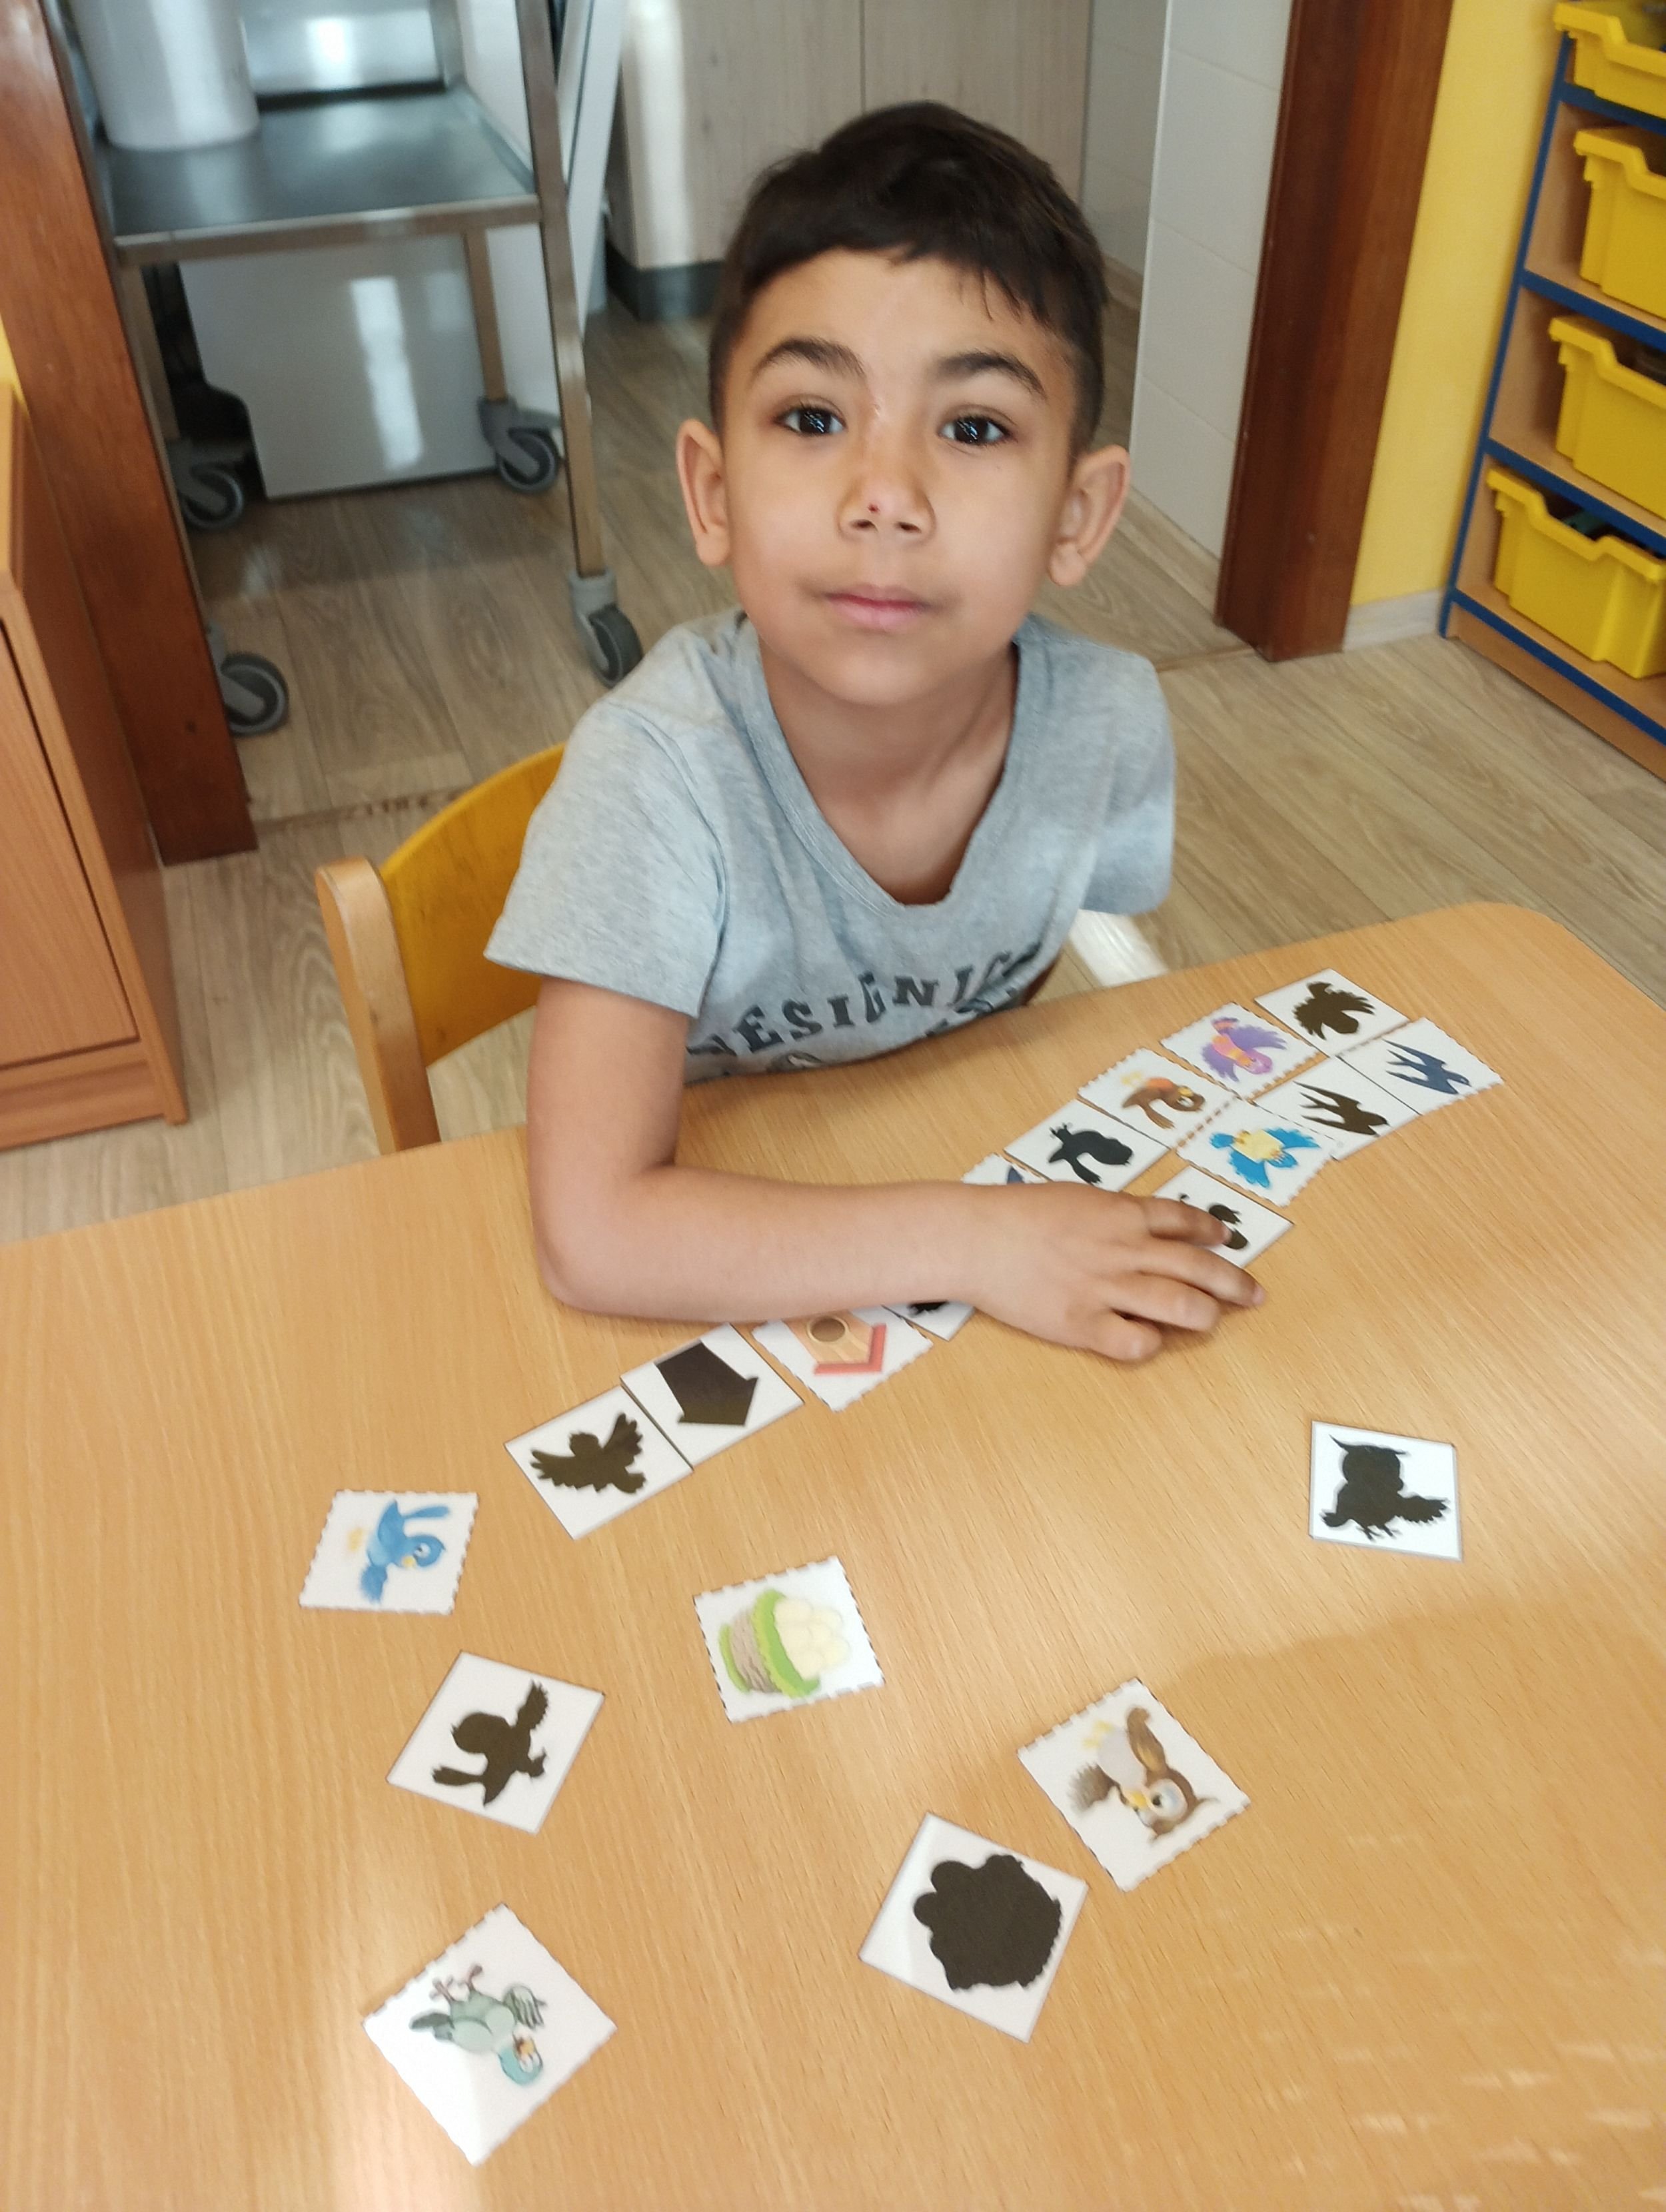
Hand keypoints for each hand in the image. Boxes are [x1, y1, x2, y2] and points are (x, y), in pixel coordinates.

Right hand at [965, 1185, 1263, 1360]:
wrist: (975, 1238)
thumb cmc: (1017, 1213)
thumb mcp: (1075, 1197)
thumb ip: (1113, 1213)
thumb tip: (1147, 1225)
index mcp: (1120, 1214)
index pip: (1184, 1221)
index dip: (1212, 1231)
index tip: (1227, 1240)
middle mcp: (1123, 1250)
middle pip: (1197, 1267)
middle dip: (1234, 1283)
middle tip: (1254, 1295)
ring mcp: (1106, 1288)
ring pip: (1180, 1305)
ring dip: (1206, 1314)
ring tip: (1213, 1319)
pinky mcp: (1083, 1324)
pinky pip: (1135, 1342)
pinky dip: (1152, 1343)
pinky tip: (1150, 1338)